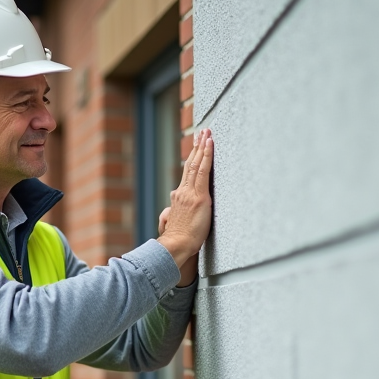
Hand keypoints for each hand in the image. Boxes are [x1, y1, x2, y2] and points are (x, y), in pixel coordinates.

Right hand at [158, 128, 212, 278]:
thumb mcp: (172, 223)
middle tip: (202, 132)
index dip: (192, 159)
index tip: (195, 147)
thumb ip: (171, 214)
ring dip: (202, 146)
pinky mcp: (200, 197)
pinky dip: (206, 156)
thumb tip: (168, 212)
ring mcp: (190, 193)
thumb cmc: (178, 240)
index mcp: (178, 197)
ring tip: (207, 133)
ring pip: (196, 164)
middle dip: (197, 147)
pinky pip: (203, 171)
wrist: (177, 245)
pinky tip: (210, 144)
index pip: (187, 174)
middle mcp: (183, 192)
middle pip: (191, 164)